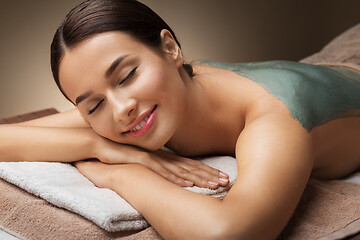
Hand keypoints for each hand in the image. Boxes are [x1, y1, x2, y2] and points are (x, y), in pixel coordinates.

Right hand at [92, 136, 228, 188]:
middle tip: (226, 180)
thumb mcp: (131, 159)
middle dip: (208, 174)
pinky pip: (159, 170)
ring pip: (178, 168)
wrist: (87, 138)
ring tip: (216, 184)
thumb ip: (145, 164)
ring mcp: (148, 155)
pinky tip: (188, 182)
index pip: (185, 164)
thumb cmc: (108, 150)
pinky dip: (175, 177)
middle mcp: (156, 154)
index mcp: (157, 154)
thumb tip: (157, 174)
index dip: (203, 170)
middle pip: (187, 166)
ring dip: (198, 177)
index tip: (219, 176)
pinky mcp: (136, 157)